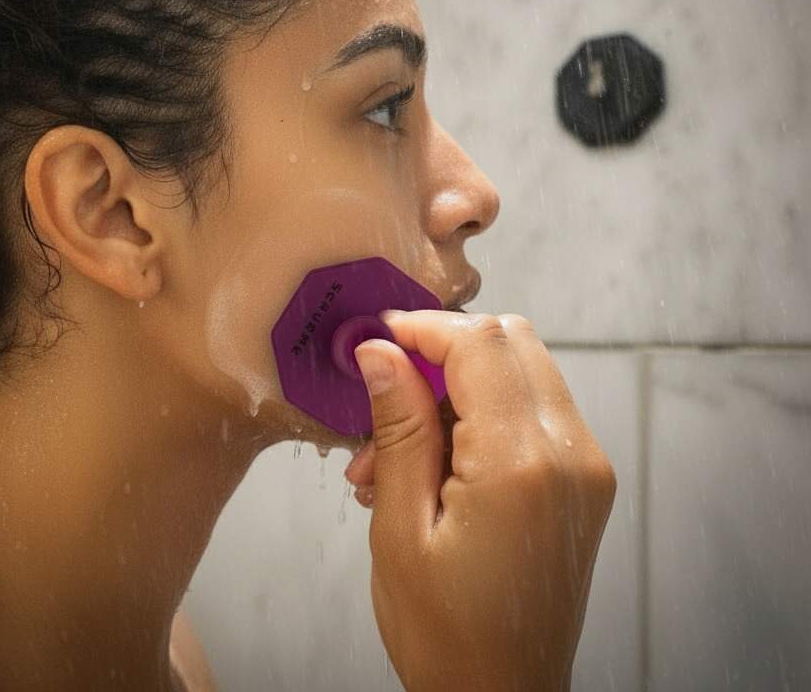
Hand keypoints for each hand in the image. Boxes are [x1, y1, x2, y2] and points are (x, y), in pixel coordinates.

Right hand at [347, 310, 616, 691]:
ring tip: (391, 451)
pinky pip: (532, 409)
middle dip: (442, 348)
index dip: (423, 327)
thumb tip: (380, 352)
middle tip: (386, 388)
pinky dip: (481, 412)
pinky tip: (430, 461)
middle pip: (511, 341)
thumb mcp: (400, 529)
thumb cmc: (445, 635)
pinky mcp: (583, 481)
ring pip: (522, 369)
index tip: (378, 338)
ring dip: (456, 384)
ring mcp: (585, 467)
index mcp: (521, 465)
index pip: (480, 344)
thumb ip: (398, 428)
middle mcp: (570, 455)